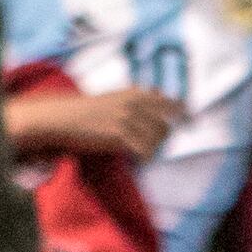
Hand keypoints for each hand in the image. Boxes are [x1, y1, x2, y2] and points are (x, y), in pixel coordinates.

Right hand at [7, 88, 183, 162]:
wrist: (63, 117)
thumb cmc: (88, 109)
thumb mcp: (116, 96)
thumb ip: (138, 97)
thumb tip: (161, 95)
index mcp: (136, 93)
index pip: (172, 103)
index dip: (182, 116)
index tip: (187, 124)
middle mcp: (135, 103)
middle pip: (165, 125)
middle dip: (164, 138)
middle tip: (156, 144)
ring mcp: (128, 119)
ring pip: (156, 139)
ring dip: (154, 148)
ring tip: (144, 151)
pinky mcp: (120, 135)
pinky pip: (144, 150)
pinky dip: (145, 156)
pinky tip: (139, 158)